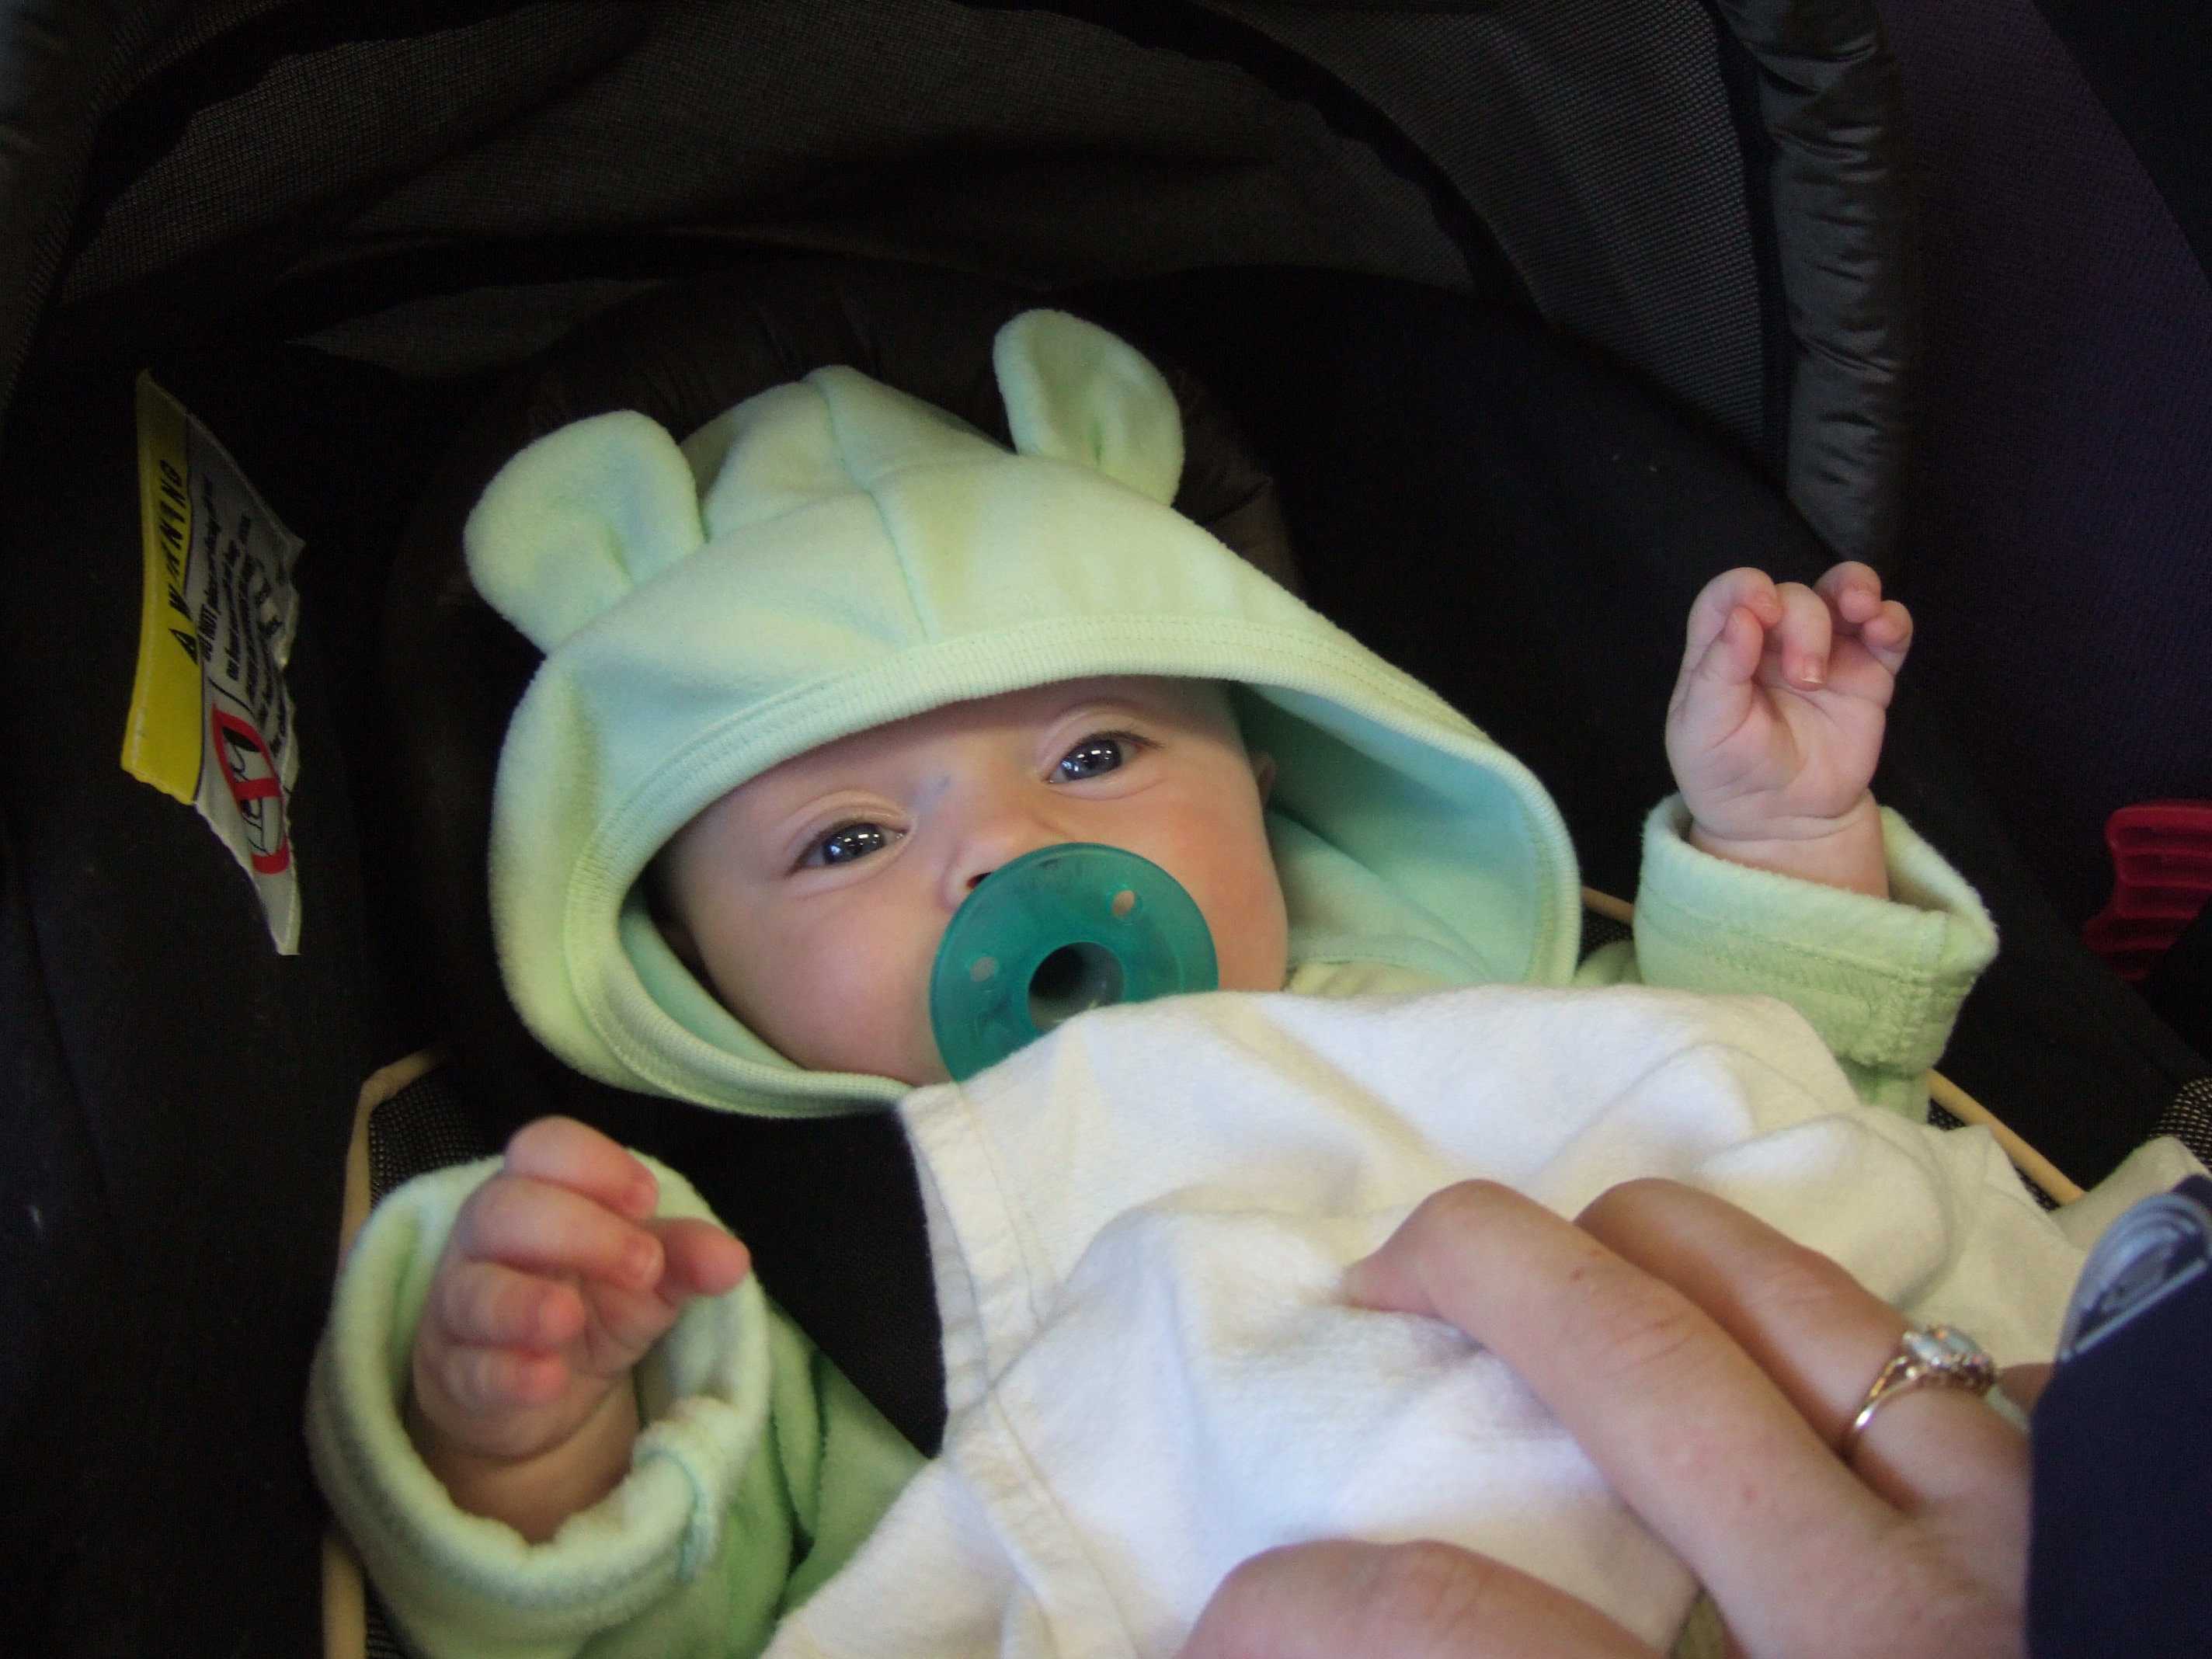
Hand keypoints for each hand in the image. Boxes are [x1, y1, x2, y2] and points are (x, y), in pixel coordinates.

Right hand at [407, 1116, 751, 1539]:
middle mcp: (486, 1239)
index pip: (544, 1148)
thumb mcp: (650, 1276)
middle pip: (506, 1208)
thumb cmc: (594, 1302)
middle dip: (577, 1230)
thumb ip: (685, 1256)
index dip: (593, 1164)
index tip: (646, 1200)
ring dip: (523, 1304)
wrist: (544, 1394)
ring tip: (569, 1320)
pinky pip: (472, 1370)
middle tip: (643, 1265)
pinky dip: (509, 1374)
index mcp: (536, 1190)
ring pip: (474, 1291)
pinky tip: (548, 1379)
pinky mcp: (459, 1377)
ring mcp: (463, 1308)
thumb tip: (733, 1259)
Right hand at [1180, 1179, 2031, 1658]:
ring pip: (1795, 1300)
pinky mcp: (2092, 1519)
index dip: (1298, 1612)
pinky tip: (1752, 1339)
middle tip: (1382, 1280)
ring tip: (1546, 1241)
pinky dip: (1813, 1321)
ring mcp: (2018, 1553)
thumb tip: (1377, 1640)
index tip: (1231, 1614)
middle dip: (1464, 1274)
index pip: (1462, 1631)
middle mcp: (1892, 1631)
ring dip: (1635, 1237)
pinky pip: (1932, 1359)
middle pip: (1627, 1363)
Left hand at [1666, 563, 1912, 895]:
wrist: (1781, 822)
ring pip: (1842, 592)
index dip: (1746, 587)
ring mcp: (1825, 654)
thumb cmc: (1728, 773)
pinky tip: (1883, 627)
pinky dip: (1892, 618)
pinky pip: (1888, 630)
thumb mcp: (1701, 731)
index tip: (1761, 610)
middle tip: (1805, 679)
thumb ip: (1717, 672)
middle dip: (1804, 623)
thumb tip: (1743, 615)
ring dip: (1854, 587)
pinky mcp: (1868, 675)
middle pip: (1794, 596)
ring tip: (1859, 610)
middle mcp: (1773, 642)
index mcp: (1723, 649)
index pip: (1730, 595)